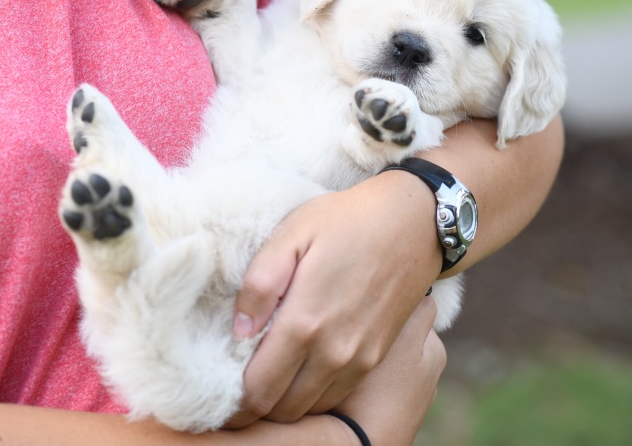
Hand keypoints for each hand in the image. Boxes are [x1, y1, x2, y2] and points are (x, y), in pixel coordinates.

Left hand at [227, 171, 442, 426]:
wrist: (414, 222)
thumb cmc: (348, 221)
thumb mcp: (293, 233)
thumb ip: (260, 283)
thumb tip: (239, 331)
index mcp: (305, 322)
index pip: (257, 391)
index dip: (231, 402)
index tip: (217, 391)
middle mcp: (333, 352)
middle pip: (281, 410)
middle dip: (254, 406)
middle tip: (236, 385)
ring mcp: (359, 359)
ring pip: (310, 408)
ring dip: (284, 403)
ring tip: (268, 377)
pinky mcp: (376, 357)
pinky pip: (336, 395)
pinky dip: (313, 394)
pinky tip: (301, 369)